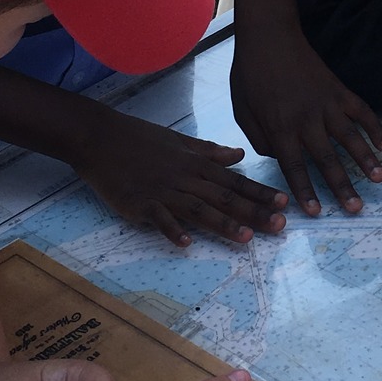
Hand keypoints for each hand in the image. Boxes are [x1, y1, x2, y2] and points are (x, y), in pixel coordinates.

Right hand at [77, 103, 287, 247]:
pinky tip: (186, 243)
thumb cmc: (138, 139)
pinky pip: (159, 218)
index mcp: (194, 163)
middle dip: (253, 212)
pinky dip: (172, 230)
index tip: (283, 203)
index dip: (259, 192)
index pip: (234, 180)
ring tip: (246, 238)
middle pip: (224, 197)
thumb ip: (209, 151)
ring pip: (198, 209)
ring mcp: (162, 191)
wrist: (98, 137)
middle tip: (279, 226)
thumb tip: (239, 154)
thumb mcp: (178, 141)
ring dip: (223, 224)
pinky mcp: (139, 203)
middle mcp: (184, 177)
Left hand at [230, 23, 381, 216]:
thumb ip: (259, 140)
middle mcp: (306, 119)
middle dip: (342, 186)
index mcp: (279, 127)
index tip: (316, 212)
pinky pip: (361, 110)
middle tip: (356, 208)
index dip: (306, 191)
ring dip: (366, 160)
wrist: (269, 36)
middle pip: (327, 159)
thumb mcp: (242, 111)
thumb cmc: (250, 75)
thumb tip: (280, 158)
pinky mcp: (338, 89)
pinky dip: (374, 127)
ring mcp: (326, 103)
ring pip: (350, 137)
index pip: (294, 167)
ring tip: (379, 180)